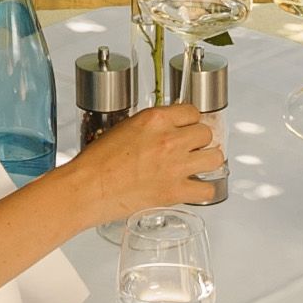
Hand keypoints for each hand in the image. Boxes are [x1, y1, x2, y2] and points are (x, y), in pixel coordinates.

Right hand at [71, 104, 224, 218]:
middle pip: (206, 132)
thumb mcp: (123, 128)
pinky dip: (204, 189)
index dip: (191, 120)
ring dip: (208, 160)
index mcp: (154, 119)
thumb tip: (165, 130)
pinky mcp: (175, 191)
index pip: (192, 111)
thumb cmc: (96, 162)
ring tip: (199, 164)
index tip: (188, 127)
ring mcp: (175, 166)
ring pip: (215, 157)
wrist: (87, 188)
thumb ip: (150, 127)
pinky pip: (207, 190)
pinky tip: (196, 187)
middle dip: (200, 140)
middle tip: (192, 147)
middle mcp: (169, 139)